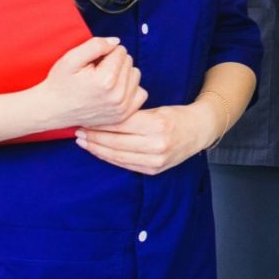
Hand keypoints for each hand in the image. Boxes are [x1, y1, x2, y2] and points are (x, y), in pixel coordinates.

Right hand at [35, 37, 146, 128]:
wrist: (52, 109)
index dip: (105, 52)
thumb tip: (117, 42)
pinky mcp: (124, 115)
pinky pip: (141, 93)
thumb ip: (96, 45)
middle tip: (95, 71)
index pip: (120, 51)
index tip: (92, 62)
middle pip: (129, 62)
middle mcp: (118, 96)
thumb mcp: (71, 58)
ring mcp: (122, 108)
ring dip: (123, 74)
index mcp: (106, 80)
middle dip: (114, 62)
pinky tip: (115, 90)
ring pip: (136, 75)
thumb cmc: (60, 82)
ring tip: (104, 80)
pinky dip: (130, 89)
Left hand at [76, 101, 220, 175]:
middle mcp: (157, 144)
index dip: (100, 122)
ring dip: (97, 149)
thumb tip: (102, 115)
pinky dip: (109, 158)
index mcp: (158, 124)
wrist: (199, 131)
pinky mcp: (154, 170)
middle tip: (78, 130)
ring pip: (117, 155)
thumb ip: (132, 115)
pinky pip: (125, 164)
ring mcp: (156, 160)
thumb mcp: (156, 109)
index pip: (120, 124)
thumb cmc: (176, 116)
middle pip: (115, 142)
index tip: (85, 118)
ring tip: (84, 141)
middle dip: (93, 136)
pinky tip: (99, 151)